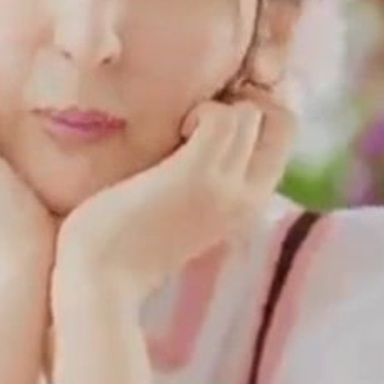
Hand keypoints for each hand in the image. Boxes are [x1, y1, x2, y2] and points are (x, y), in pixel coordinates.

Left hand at [54, 84, 296, 303]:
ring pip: (255, 113)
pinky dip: (201, 112)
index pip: (283, 140)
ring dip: (217, 106)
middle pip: (284, 121)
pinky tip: (172, 135)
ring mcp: (227, 186)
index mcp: (247, 207)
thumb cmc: (123, 247)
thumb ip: (201, 186)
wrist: (99, 282)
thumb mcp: (179, 214)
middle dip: (244, 101)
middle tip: (197, 119)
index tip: (210, 120)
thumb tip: (192, 144)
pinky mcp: (197, 176)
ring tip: (181, 133)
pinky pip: (225, 117)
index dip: (255, 113)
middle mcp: (249, 197)